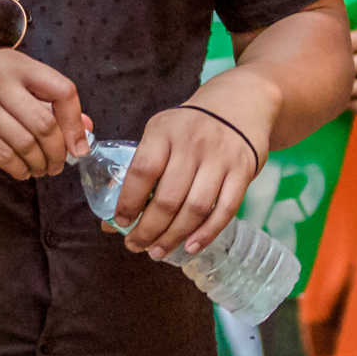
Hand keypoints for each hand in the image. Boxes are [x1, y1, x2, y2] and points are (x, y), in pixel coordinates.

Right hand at [0, 52, 87, 180]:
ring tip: (40, 169)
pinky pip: (2, 156)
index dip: (76, 122)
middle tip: (58, 165)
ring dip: (39, 164)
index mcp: (13, 64)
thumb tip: (84, 128)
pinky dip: (18, 169)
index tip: (78, 146)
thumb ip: (42, 100)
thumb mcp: (3, 78)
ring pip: (25, 144)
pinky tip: (20, 171)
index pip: (62, 91)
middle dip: (57, 153)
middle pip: (45, 125)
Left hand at [111, 102, 264, 257]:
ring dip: (175, 235)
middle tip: (136, 245)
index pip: (142, 172)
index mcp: (162, 132)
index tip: (120, 222)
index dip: (128, 201)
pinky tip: (191, 246)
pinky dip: (207, 232)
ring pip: (196, 207)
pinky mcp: (243, 171)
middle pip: (168, 197)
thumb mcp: (159, 134)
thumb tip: (113, 217)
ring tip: (158, 251)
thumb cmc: (188, 127)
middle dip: (149, 228)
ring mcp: (220, 158)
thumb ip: (139, 171)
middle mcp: (192, 144)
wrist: (239, 105)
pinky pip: (225, 209)